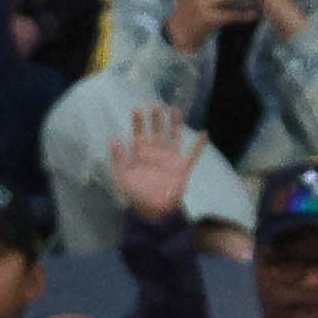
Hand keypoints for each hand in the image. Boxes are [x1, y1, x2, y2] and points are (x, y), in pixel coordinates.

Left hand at [108, 104, 196, 225]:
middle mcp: (156, 153)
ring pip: (173, 137)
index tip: (137, 110)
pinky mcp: (183, 167)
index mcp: (141, 154)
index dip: (137, 123)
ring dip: (175, 124)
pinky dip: (198, 145)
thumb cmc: (136, 195)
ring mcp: (170, 159)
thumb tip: (113, 140)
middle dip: (156, 119)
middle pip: (156, 131)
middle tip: (156, 105)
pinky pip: (192, 154)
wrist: (154, 211)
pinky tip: (204, 133)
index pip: (139, 134)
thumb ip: (118, 159)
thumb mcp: (122, 178)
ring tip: (176, 110)